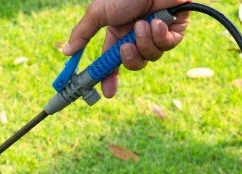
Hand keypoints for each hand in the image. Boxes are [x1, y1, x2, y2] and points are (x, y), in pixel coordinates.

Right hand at [63, 0, 189, 97]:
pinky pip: (167, 46)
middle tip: (125, 48)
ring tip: (142, 24)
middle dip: (129, 59)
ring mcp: (157, 34)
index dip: (109, 78)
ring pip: (151, 56)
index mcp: (118, 33)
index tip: (106, 92)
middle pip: (133, 64)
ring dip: (144, 41)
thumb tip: (66, 52)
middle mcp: (137, 36)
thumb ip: (82, 33)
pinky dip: (160, 35)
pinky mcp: (175, 31)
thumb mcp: (98, 13)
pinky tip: (158, 21)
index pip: (112, 62)